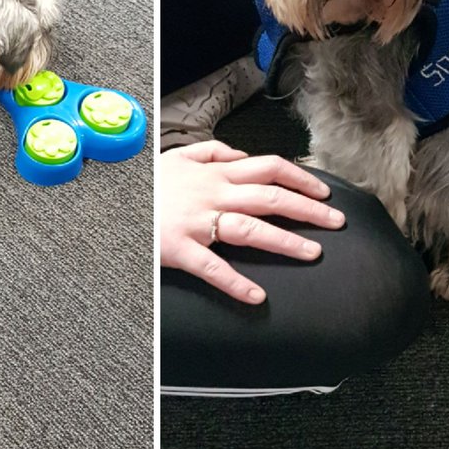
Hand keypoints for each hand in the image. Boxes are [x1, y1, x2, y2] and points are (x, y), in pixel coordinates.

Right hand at [160, 141, 345, 304]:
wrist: (112, 202)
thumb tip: (240, 155)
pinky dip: (236, 284)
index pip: (268, 168)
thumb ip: (211, 151)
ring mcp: (197, 223)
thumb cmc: (145, 185)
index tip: (324, 192)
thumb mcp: (176, 157)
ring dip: (286, 242)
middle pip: (271, 197)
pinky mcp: (180, 250)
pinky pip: (213, 268)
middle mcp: (212, 194)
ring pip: (251, 229)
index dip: (301, 179)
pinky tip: (258, 297)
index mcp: (214, 173)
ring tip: (314, 253)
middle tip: (336, 223)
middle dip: (309, 210)